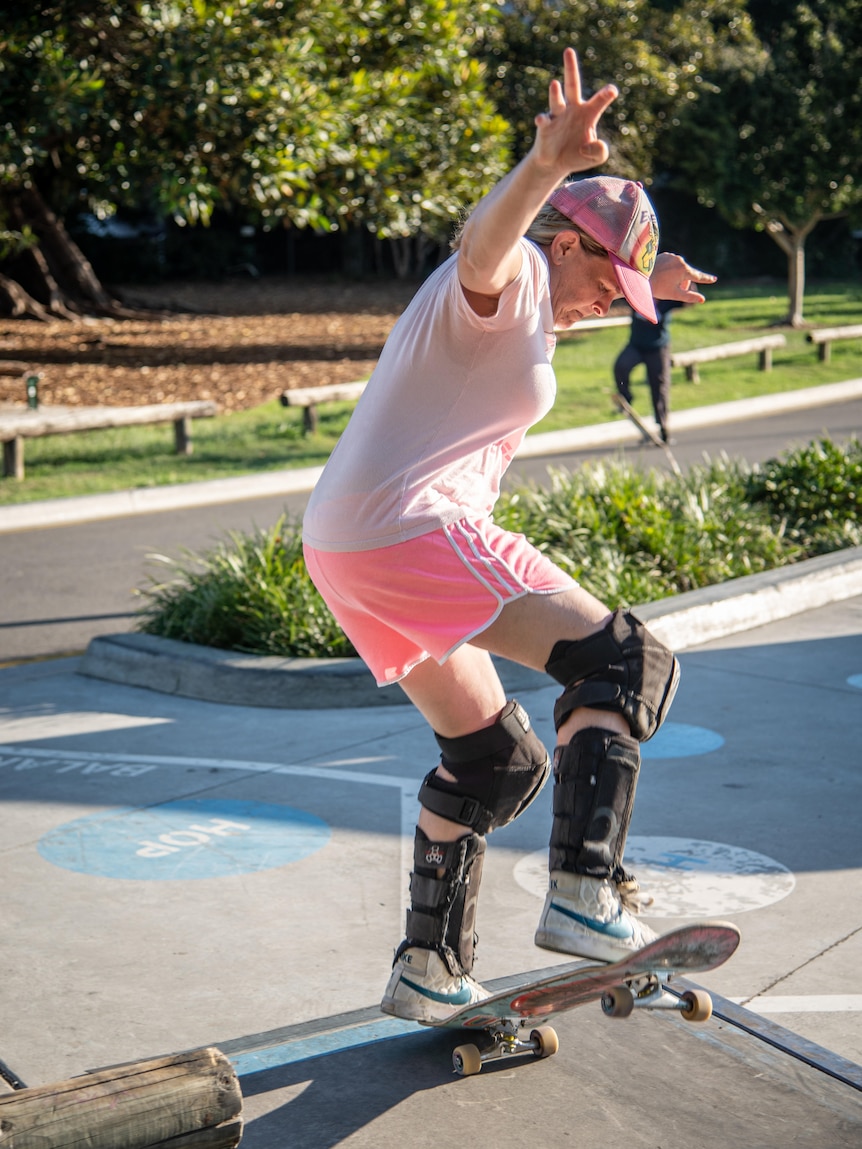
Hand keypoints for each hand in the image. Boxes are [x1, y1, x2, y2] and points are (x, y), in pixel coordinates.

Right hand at [533, 48, 617, 174]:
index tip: (612, 91)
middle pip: (572, 85)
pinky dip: (542, 120)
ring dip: (555, 93)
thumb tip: (596, 143)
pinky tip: (541, 119)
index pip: (599, 100)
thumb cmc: (579, 154)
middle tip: (568, 50)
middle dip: (570, 68)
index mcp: (588, 113)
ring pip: (557, 100)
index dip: (606, 95)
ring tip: (555, 84)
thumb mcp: (597, 157)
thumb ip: (601, 152)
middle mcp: (572, 109)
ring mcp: (557, 116)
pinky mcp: (545, 127)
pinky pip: (544, 121)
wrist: (556, 163)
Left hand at [650, 253, 716, 303]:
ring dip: (676, 276)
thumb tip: (703, 300)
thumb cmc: (657, 287)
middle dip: (683, 282)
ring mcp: (672, 256)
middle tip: (671, 288)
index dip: (706, 279)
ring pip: (679, 269)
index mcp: (684, 269)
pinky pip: (671, 264)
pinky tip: (661, 274)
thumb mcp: (674, 294)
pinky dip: (669, 270)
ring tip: (664, 281)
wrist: (639, 276)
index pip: (698, 276)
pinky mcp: (665, 254)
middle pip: (687, 274)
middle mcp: (680, 260)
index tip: (714, 279)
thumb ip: (689, 296)